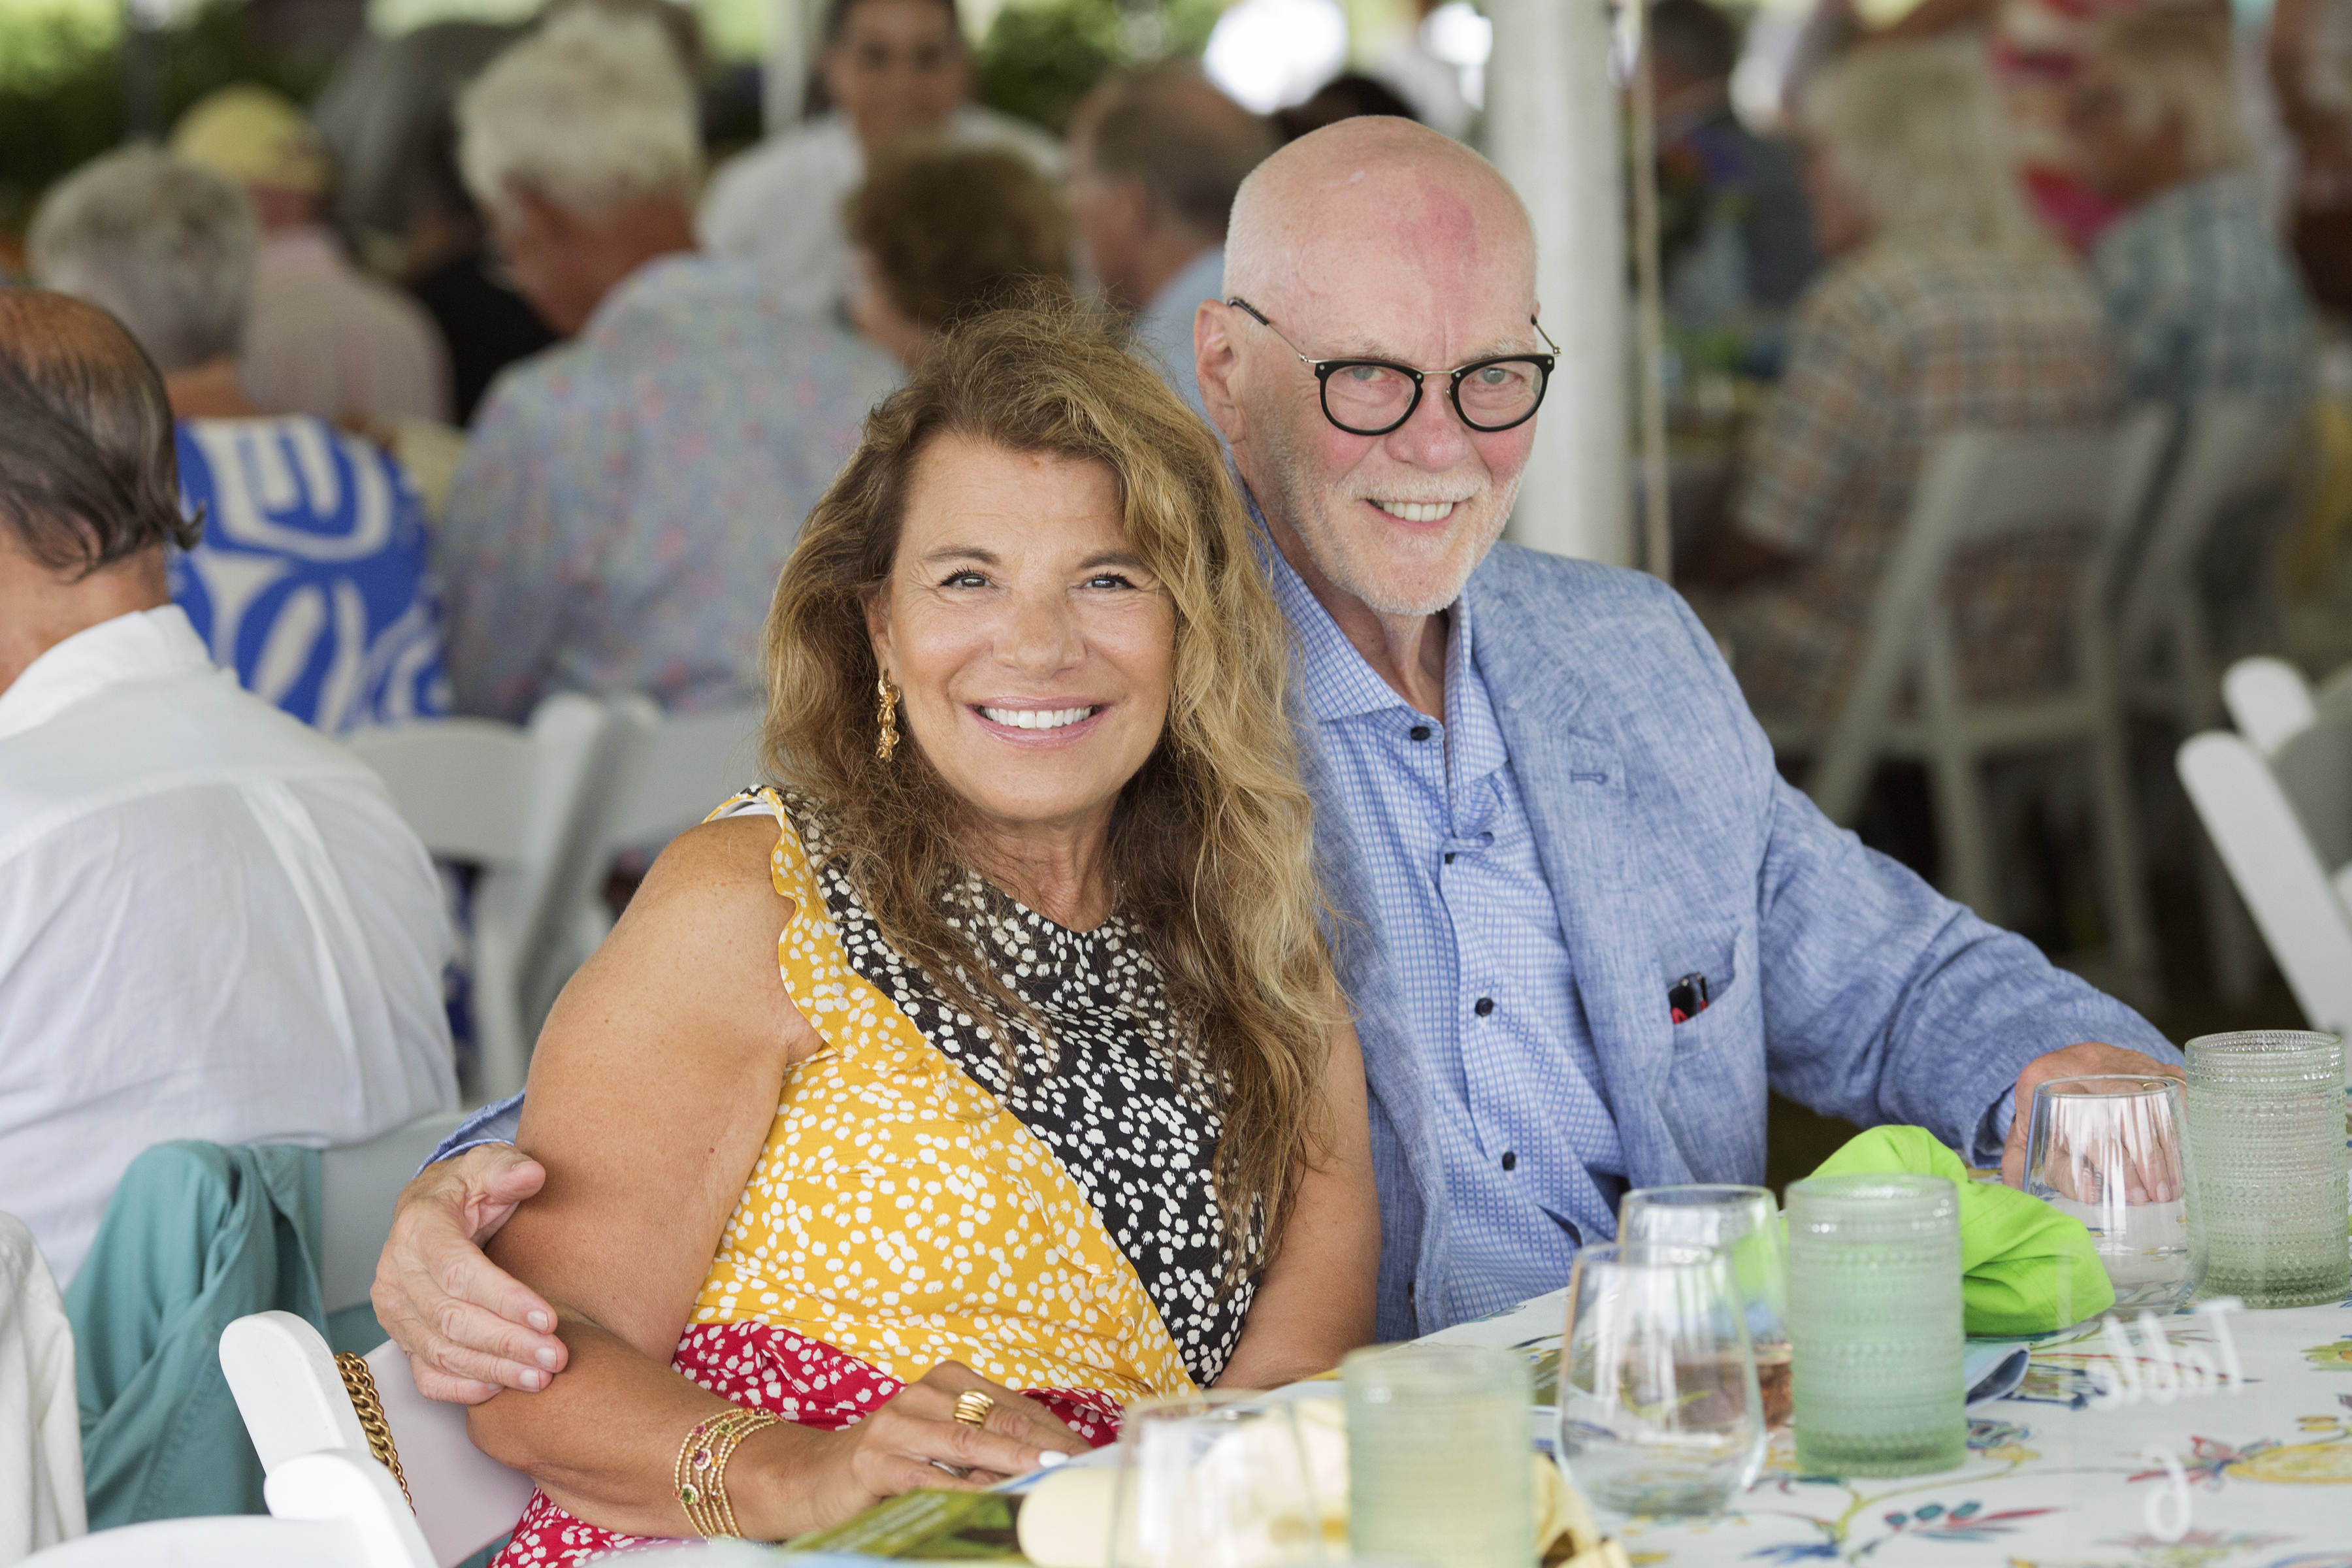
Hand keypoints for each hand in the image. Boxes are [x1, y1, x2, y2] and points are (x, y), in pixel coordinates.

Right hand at [371, 1144, 568, 1402]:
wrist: (430, 1209)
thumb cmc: (464, 1189)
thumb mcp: (486, 1166)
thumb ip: (507, 1169)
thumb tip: (531, 1174)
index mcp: (418, 1229)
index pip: (459, 1273)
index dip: (504, 1299)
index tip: (547, 1319)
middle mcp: (397, 1274)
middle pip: (452, 1321)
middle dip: (509, 1343)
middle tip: (555, 1356)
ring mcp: (396, 1311)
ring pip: (442, 1353)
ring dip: (495, 1369)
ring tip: (542, 1377)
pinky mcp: (401, 1337)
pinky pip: (426, 1375)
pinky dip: (463, 1388)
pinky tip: (501, 1387)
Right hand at [772, 1362, 1090, 1535]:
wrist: (813, 1477)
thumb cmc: (892, 1460)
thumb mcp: (942, 1441)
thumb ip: (987, 1443)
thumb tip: (1050, 1462)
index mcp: (947, 1380)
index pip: (1015, 1407)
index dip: (1056, 1431)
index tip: (1090, 1454)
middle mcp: (923, 1392)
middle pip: (998, 1421)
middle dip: (1044, 1446)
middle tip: (1080, 1467)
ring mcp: (896, 1423)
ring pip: (969, 1443)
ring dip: (1014, 1463)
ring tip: (1049, 1476)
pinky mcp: (876, 1460)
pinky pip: (930, 1476)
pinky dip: (964, 1489)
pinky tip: (992, 1498)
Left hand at [2001, 1042, 2183, 1189]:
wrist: (2050, 1077)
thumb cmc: (2039, 1123)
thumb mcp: (2027, 1149)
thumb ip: (2054, 1172)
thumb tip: (2090, 1191)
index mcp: (2042, 1078)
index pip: (2086, 1122)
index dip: (2115, 1162)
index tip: (2134, 1194)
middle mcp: (2082, 1061)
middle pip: (2127, 1109)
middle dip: (2149, 1159)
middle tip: (2161, 1195)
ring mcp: (2116, 1057)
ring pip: (2155, 1098)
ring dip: (2171, 1144)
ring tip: (2176, 1183)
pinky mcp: (2144, 1059)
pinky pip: (2174, 1084)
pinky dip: (2186, 1115)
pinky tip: (2192, 1147)